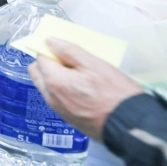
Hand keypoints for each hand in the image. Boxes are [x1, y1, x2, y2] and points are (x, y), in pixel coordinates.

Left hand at [27, 38, 143, 139]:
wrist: (128, 124)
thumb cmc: (115, 93)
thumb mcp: (95, 65)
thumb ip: (69, 51)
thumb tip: (50, 42)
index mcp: (55, 81)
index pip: (40, 58)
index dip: (51, 51)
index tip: (64, 50)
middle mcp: (51, 97)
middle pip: (38, 73)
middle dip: (49, 63)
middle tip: (71, 60)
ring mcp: (58, 109)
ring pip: (46, 86)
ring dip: (55, 77)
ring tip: (80, 74)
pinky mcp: (67, 118)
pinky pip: (56, 98)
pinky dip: (62, 90)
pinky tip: (83, 88)